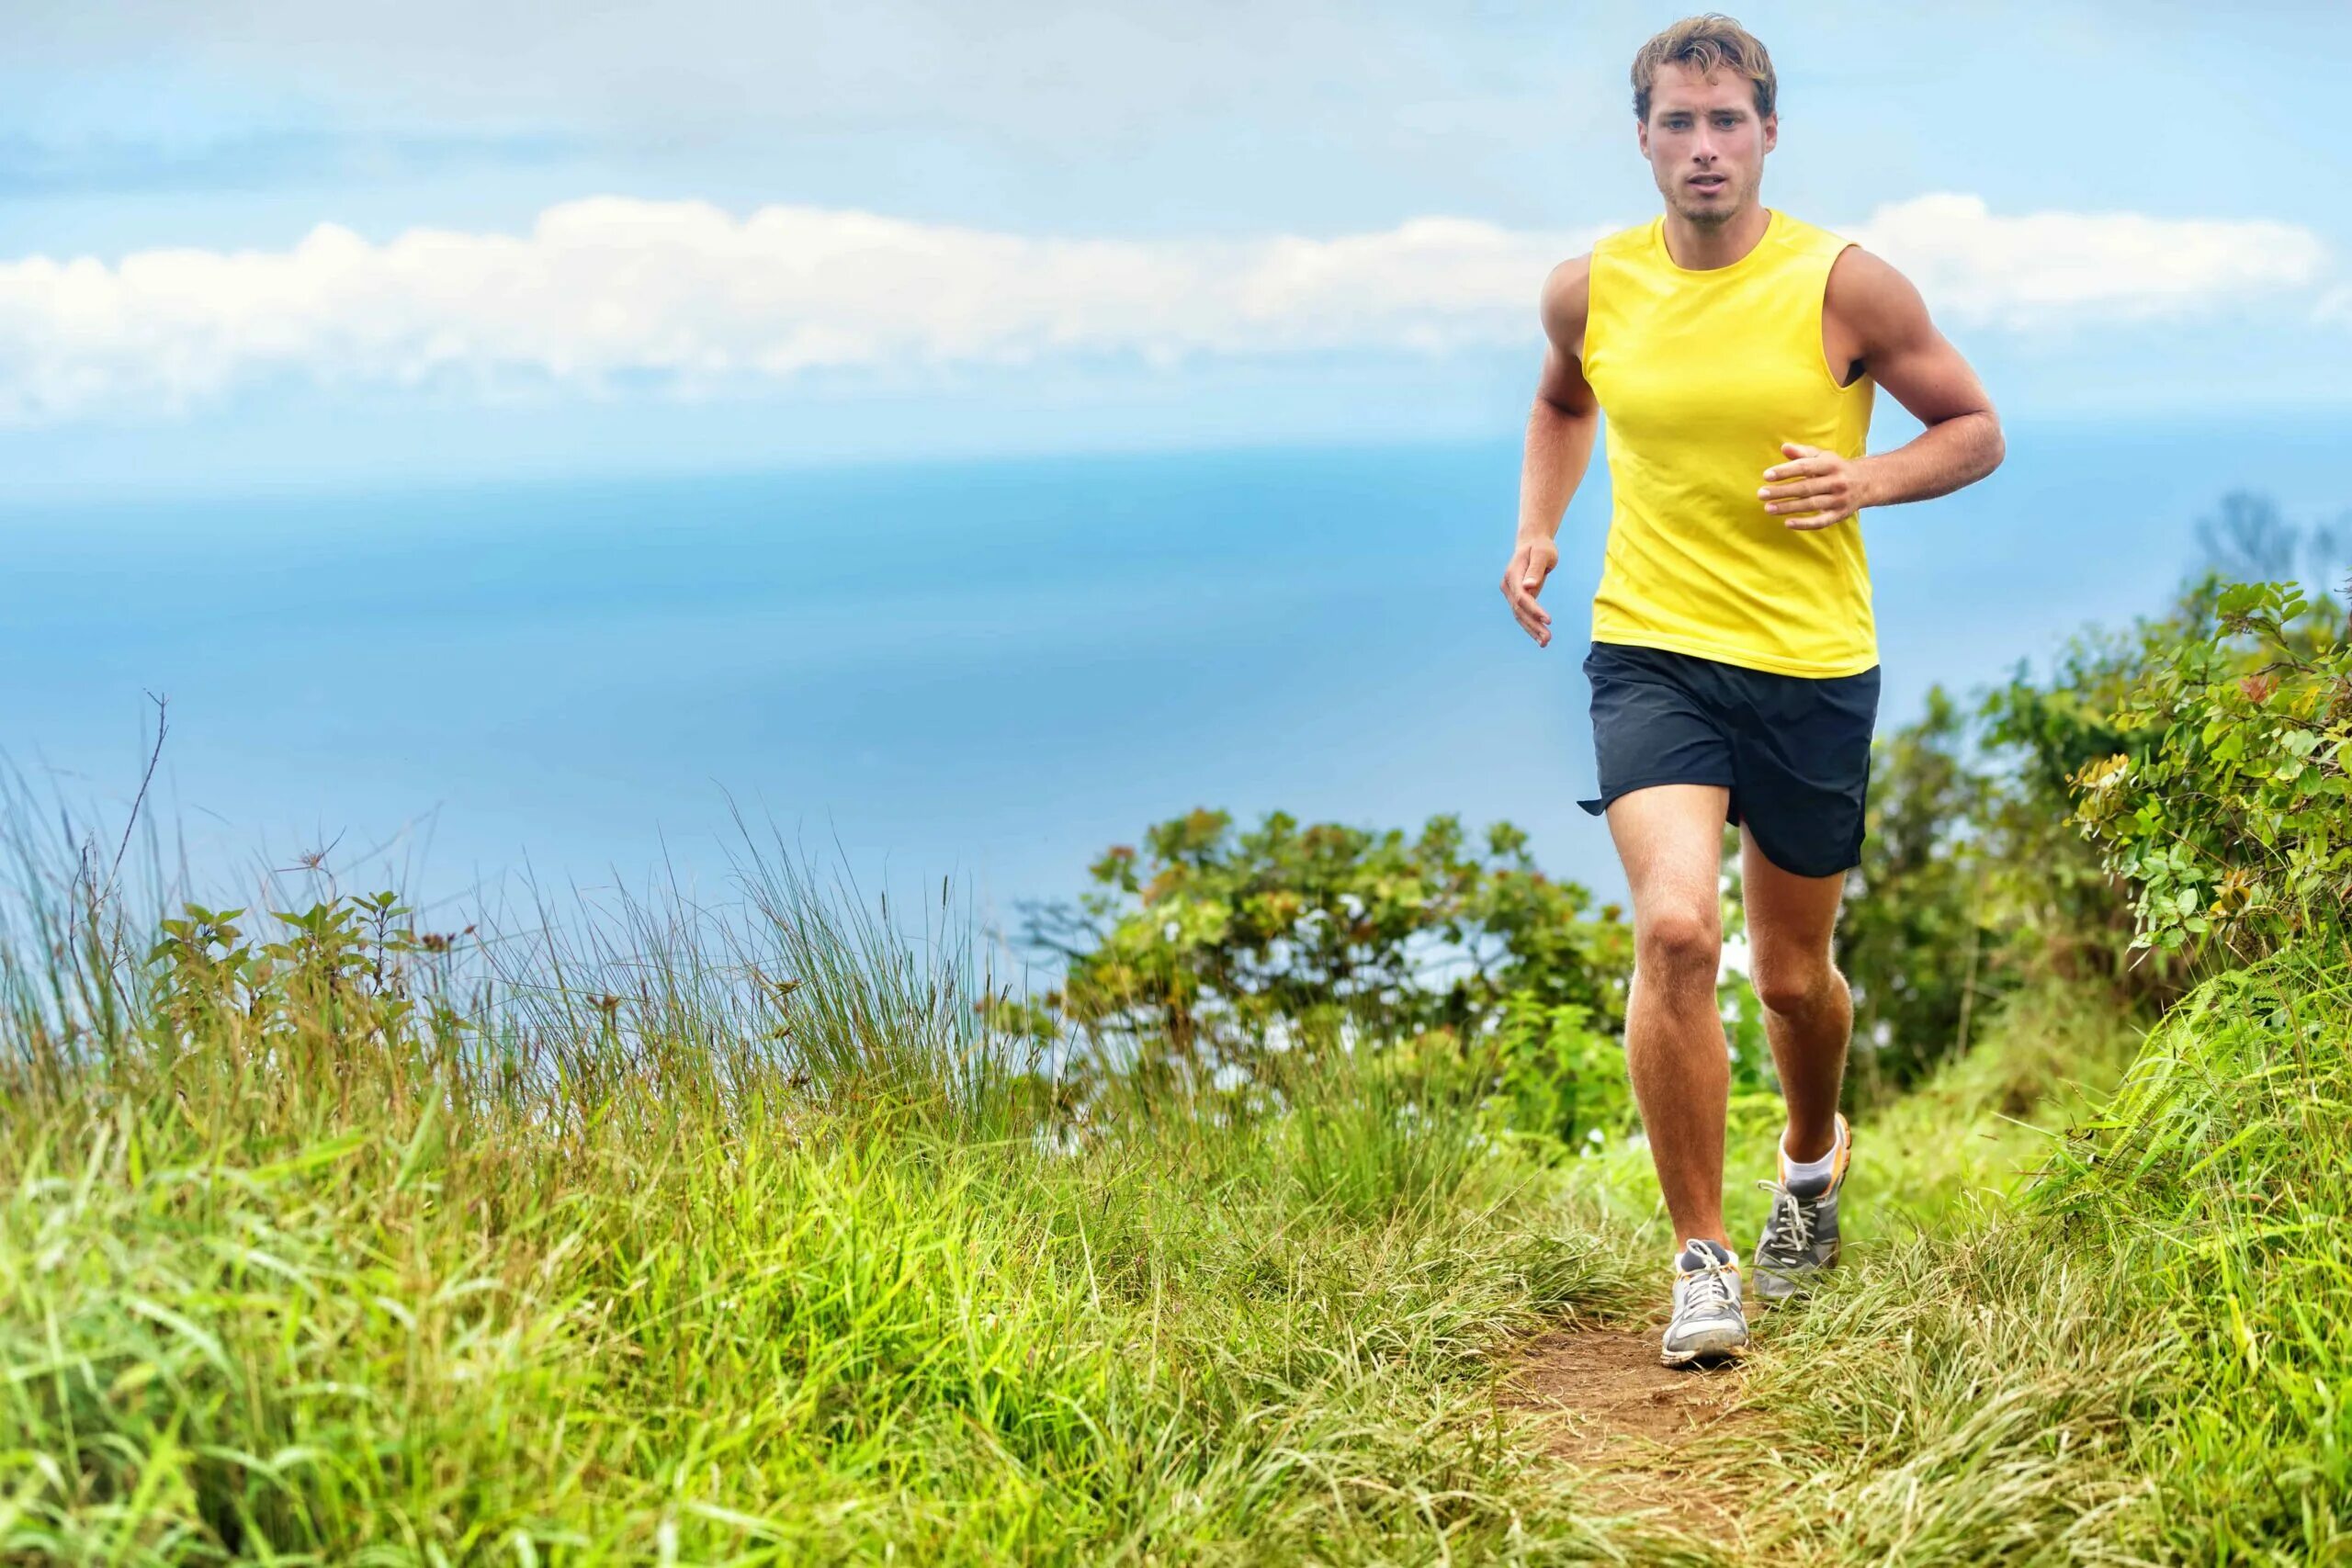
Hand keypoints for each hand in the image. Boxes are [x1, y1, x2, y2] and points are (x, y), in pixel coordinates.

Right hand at [1501, 535, 1558, 645]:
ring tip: (1546, 642)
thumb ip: (1536, 569)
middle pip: (1519, 610)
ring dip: (1532, 630)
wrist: (1533, 544)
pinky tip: (1541, 637)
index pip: (1522, 597)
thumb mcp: (1542, 553)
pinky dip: (1531, 626)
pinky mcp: (1517, 598)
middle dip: (1533, 625)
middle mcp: (1508, 586)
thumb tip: (1529, 586)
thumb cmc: (1541, 547)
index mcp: (1512, 574)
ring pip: (1520, 615)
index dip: (1534, 610)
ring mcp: (1511, 593)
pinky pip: (1523, 614)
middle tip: (1548, 639)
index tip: (1548, 620)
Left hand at [1759, 442, 1875, 529]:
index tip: (1766, 475)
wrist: (1868, 482)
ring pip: (1811, 505)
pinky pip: (1821, 521)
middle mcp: (1837, 482)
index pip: (1805, 467)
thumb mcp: (1823, 456)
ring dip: (1788, 508)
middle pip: (1806, 488)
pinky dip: (1805, 524)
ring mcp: (1839, 500)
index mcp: (1831, 465)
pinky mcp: (1840, 514)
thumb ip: (1803, 453)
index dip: (1785, 471)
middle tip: (1761, 494)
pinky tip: (1788, 523)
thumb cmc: (1837, 468)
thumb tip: (1784, 448)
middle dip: (1782, 491)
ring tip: (1768, 508)